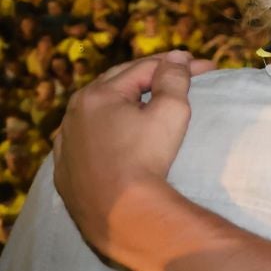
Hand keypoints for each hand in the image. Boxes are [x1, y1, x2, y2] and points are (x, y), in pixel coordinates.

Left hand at [53, 50, 213, 253]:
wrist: (119, 212)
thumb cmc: (146, 158)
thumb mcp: (171, 112)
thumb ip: (174, 79)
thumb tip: (177, 58)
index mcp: (99, 94)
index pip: (143, 68)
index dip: (177, 64)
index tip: (205, 66)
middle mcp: (74, 112)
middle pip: (116, 83)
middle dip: (149, 76)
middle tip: (179, 73)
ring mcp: (66, 141)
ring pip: (97, 109)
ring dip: (123, 99)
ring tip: (147, 98)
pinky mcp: (65, 168)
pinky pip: (87, 137)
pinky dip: (105, 128)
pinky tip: (117, 132)